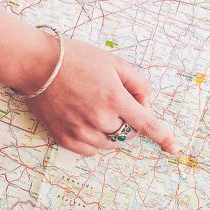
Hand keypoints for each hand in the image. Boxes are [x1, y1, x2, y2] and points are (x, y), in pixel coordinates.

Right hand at [28, 38, 176, 154]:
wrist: (35, 65)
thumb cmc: (75, 59)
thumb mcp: (113, 62)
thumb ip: (138, 83)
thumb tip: (145, 105)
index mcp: (114, 98)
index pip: (146, 124)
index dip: (163, 137)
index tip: (174, 148)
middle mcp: (99, 118)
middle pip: (127, 132)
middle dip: (125, 119)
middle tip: (107, 98)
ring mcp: (81, 131)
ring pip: (109, 143)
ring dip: (109, 131)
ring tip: (92, 108)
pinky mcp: (65, 138)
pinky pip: (91, 150)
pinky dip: (94, 140)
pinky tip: (84, 121)